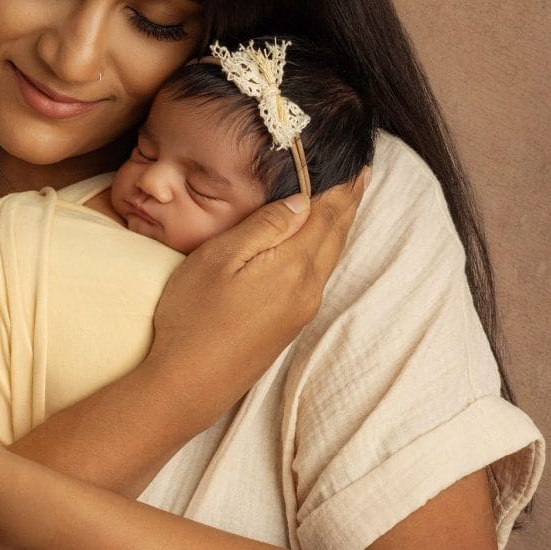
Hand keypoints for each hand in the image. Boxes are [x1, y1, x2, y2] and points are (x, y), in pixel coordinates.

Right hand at [148, 169, 367, 415]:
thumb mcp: (219, 259)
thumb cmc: (192, 317)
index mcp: (293, 266)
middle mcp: (307, 288)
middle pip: (336, 236)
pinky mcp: (289, 325)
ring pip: (330, 257)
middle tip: (362, 175)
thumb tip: (303, 201)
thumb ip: (264, 227)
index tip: (358, 163)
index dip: (342, 188)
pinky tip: (318, 244)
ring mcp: (301, 310)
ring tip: (347, 203)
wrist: (188, 385)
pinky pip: (319, 275)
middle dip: (349, 203)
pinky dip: (327, 249)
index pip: (327, 215)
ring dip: (340, 227)